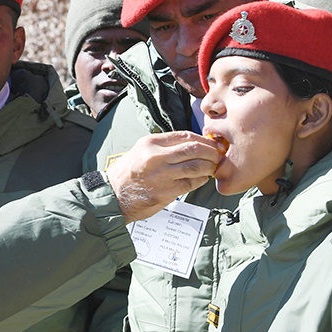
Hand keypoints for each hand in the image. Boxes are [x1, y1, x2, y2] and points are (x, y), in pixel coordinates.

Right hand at [106, 131, 223, 222]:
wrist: (113, 196)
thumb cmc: (127, 174)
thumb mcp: (141, 150)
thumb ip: (164, 146)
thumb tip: (192, 144)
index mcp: (150, 143)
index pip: (185, 136)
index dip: (203, 139)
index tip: (211, 143)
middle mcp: (156, 157)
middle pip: (194, 149)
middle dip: (211, 152)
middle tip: (217, 155)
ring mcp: (161, 175)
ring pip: (196, 166)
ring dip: (209, 166)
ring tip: (212, 167)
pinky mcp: (165, 192)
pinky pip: (191, 183)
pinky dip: (201, 180)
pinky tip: (202, 178)